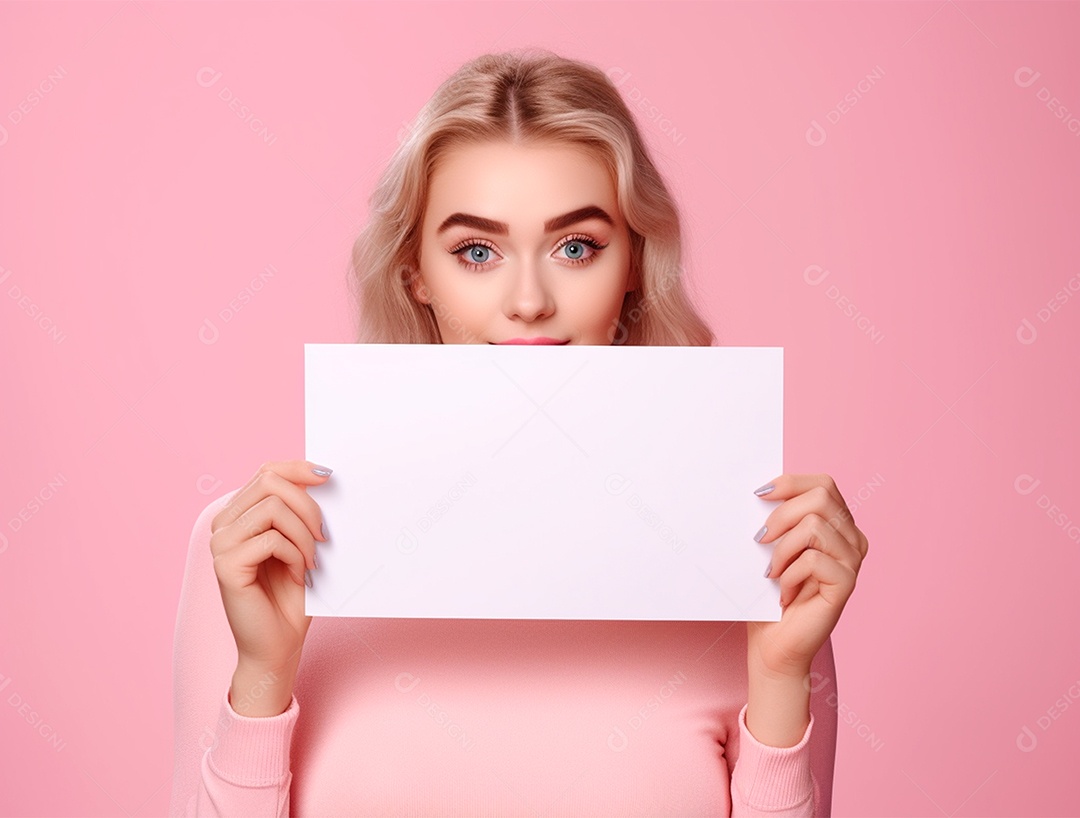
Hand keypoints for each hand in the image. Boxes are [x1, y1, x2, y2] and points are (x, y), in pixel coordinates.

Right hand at [209, 459, 330, 674]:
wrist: (279, 645)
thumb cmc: (292, 595)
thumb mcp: (301, 543)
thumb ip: (301, 510)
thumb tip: (323, 475)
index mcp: (239, 514)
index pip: (267, 471)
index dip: (299, 468)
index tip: (329, 477)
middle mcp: (223, 525)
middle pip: (269, 482)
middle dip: (307, 504)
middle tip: (325, 536)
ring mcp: (220, 544)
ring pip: (273, 508)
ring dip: (305, 534)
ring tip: (313, 561)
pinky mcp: (225, 565)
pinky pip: (271, 540)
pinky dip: (296, 556)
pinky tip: (301, 575)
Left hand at [747, 473, 868, 678]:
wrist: (773, 643)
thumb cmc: (769, 594)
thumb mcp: (771, 546)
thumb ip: (777, 517)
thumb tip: (761, 489)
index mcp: (839, 524)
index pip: (823, 484)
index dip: (790, 483)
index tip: (759, 495)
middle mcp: (853, 538)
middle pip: (820, 498)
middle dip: (781, 515)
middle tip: (759, 539)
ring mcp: (853, 560)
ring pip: (814, 526)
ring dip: (782, 549)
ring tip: (771, 572)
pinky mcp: (847, 583)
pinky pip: (812, 560)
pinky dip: (788, 574)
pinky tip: (783, 592)